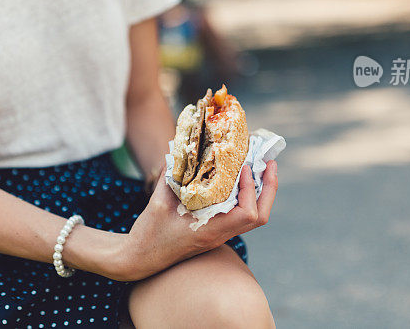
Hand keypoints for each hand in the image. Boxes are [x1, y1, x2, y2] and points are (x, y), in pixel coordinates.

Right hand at [117, 159, 277, 280]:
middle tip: (269, 162)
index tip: (244, 167)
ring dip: (260, 191)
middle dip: (269, 188)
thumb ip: (172, 175)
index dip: (252, 188)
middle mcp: (220, 234)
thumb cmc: (149, 234)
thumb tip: (180, 149)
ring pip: (253, 217)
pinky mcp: (216, 232)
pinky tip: (238, 179)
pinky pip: (240, 215)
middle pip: (259, 217)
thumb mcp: (158, 202)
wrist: (141, 259)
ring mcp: (220, 234)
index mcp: (210, 231)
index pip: (247, 214)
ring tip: (259, 167)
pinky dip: (246, 196)